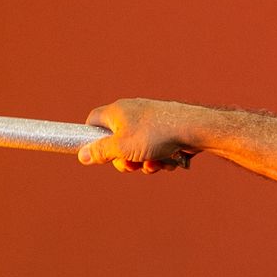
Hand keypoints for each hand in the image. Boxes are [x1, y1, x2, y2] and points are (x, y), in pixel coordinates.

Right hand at [79, 99, 199, 173]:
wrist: (194, 128)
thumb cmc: (156, 134)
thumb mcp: (122, 147)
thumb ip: (100, 152)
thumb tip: (82, 156)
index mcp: (117, 111)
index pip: (93, 120)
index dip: (91, 138)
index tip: (97, 153)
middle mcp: (132, 112)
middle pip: (116, 141)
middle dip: (123, 159)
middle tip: (131, 164)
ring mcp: (149, 121)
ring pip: (137, 149)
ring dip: (143, 162)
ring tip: (154, 163)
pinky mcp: (164, 130)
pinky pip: (154, 149)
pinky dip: (158, 158)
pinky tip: (168, 161)